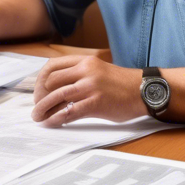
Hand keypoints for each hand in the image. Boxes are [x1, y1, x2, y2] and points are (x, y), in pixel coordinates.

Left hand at [31, 56, 146, 126]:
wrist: (146, 90)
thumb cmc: (122, 84)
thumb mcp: (99, 71)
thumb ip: (80, 75)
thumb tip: (57, 90)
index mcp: (85, 61)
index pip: (52, 65)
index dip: (40, 79)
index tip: (38, 91)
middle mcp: (86, 70)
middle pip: (51, 81)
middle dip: (40, 95)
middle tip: (37, 106)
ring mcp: (91, 86)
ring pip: (57, 95)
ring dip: (43, 108)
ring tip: (38, 117)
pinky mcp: (96, 102)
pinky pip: (69, 111)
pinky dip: (57, 118)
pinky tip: (52, 123)